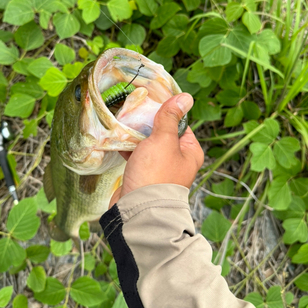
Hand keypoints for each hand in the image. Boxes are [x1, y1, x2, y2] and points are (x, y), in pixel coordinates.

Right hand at [109, 93, 203, 207]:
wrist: (137, 209)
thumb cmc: (155, 174)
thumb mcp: (164, 139)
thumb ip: (170, 117)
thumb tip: (186, 97)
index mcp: (190, 151)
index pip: (180, 123)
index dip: (166, 112)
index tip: (150, 103)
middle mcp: (178, 160)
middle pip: (162, 133)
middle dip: (147, 124)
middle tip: (133, 112)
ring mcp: (160, 169)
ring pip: (148, 145)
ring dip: (136, 136)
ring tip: (123, 125)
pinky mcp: (144, 176)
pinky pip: (137, 156)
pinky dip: (128, 149)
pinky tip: (118, 141)